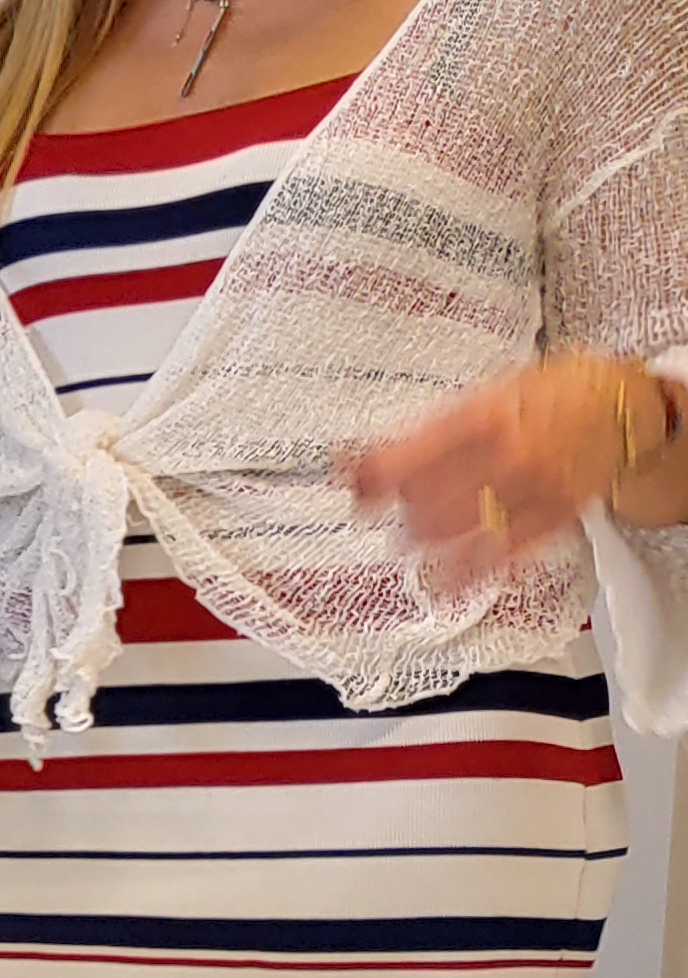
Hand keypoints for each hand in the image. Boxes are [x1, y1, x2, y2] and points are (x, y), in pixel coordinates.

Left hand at [344, 352, 679, 580]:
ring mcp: (534, 487)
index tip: (350, 486)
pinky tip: (447, 584)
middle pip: (430, 496)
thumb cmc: (554, 394)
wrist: (628, 405)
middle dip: (401, 510)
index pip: (412, 451)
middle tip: (384, 514)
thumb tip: (368, 455)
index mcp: (483, 415)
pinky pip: (508, 551)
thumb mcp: (488, 393)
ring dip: (425, 542)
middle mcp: (507, 452)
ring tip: (410, 542)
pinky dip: (471, 571)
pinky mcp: (557, 515)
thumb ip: (432, 427)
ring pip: (462, 528)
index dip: (373, 473)